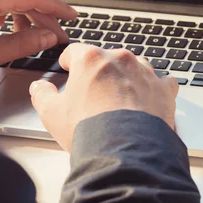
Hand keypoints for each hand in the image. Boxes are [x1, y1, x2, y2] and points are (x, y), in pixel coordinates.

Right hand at [29, 44, 178, 150]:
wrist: (125, 151)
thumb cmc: (88, 130)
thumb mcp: (52, 114)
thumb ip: (43, 96)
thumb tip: (39, 88)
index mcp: (91, 59)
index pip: (76, 51)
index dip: (69, 61)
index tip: (68, 68)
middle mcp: (120, 59)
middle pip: (107, 58)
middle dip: (100, 72)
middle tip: (94, 93)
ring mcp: (145, 73)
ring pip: (135, 66)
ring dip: (128, 77)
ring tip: (121, 97)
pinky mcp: (164, 90)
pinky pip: (162, 82)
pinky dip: (156, 88)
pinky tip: (150, 99)